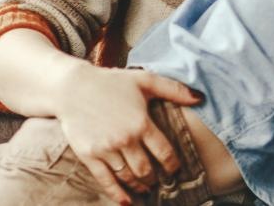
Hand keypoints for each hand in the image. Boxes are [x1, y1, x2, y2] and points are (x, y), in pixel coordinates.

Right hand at [50, 65, 203, 204]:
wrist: (72, 87)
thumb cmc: (111, 82)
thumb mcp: (144, 79)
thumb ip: (174, 89)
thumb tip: (201, 97)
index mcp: (142, 123)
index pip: (164, 153)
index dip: (172, 165)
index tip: (175, 170)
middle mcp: (125, 139)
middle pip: (146, 170)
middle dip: (156, 179)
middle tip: (160, 181)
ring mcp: (106, 149)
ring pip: (128, 177)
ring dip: (140, 186)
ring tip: (146, 188)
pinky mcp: (89, 155)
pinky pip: (105, 180)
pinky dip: (117, 194)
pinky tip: (127, 201)